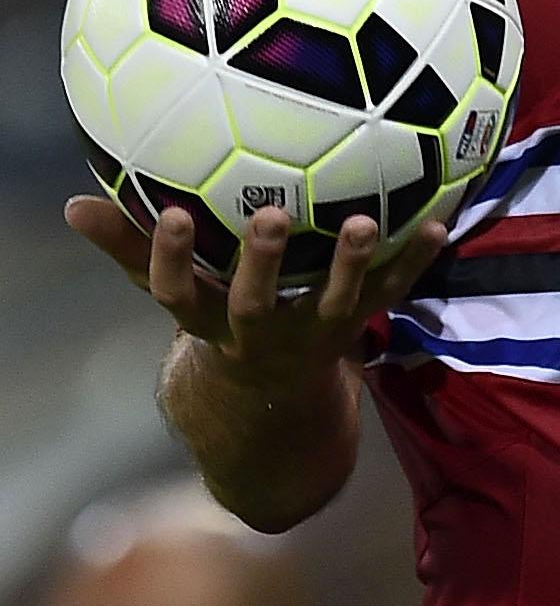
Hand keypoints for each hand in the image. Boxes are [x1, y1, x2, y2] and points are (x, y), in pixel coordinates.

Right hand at [64, 194, 447, 390]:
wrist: (272, 400)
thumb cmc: (214, 318)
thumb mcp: (172, 292)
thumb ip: (129, 248)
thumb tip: (71, 206)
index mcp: (206, 319)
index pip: (176, 290)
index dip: (171, 256)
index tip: (172, 212)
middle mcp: (258, 332)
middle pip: (256, 303)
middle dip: (264, 264)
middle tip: (273, 216)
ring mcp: (312, 333)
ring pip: (334, 305)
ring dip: (351, 265)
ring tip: (364, 223)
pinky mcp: (357, 326)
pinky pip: (390, 294)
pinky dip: (416, 261)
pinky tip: (442, 223)